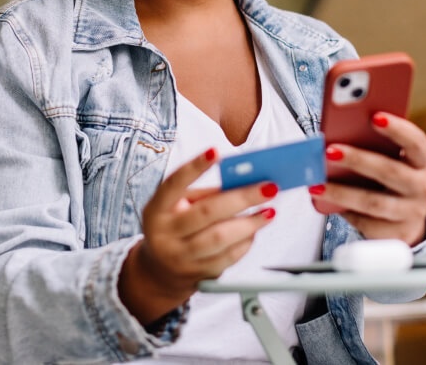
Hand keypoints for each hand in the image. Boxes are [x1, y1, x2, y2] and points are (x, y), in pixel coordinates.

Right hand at [119, 147, 277, 324]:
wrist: (161, 271)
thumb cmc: (176, 227)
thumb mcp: (178, 207)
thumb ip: (205, 194)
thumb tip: (243, 181)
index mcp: (156, 210)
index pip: (173, 184)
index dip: (194, 168)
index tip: (216, 152)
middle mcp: (164, 234)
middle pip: (206, 213)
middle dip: (242, 198)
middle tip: (268, 187)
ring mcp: (181, 257)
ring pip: (220, 238)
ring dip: (250, 223)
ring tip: (269, 212)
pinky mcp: (199, 274)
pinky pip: (228, 257)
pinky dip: (246, 242)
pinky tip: (254, 231)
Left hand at [310, 113, 425, 245]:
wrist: (406, 221)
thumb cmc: (392, 178)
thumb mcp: (393, 160)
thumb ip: (375, 146)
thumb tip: (338, 135)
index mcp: (422, 161)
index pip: (416, 142)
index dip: (398, 129)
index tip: (375, 116)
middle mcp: (422, 187)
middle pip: (390, 172)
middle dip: (358, 159)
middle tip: (329, 150)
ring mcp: (410, 213)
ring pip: (373, 202)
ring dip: (341, 192)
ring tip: (316, 183)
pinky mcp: (394, 234)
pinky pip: (364, 222)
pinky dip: (342, 210)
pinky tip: (323, 200)